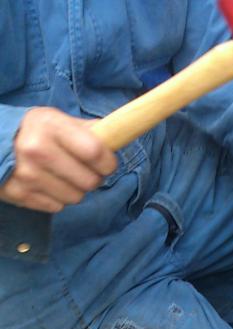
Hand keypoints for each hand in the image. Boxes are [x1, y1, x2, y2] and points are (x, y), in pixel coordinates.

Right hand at [0, 107, 116, 212]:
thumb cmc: (36, 131)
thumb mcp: (58, 120)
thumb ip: (88, 130)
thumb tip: (117, 137)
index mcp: (51, 126)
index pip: (95, 152)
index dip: (108, 162)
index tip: (106, 163)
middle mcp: (36, 150)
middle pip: (89, 181)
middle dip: (93, 178)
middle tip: (84, 171)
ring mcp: (26, 174)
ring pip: (76, 197)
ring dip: (75, 190)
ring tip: (64, 176)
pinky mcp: (18, 194)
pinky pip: (57, 207)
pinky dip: (57, 198)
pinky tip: (47, 184)